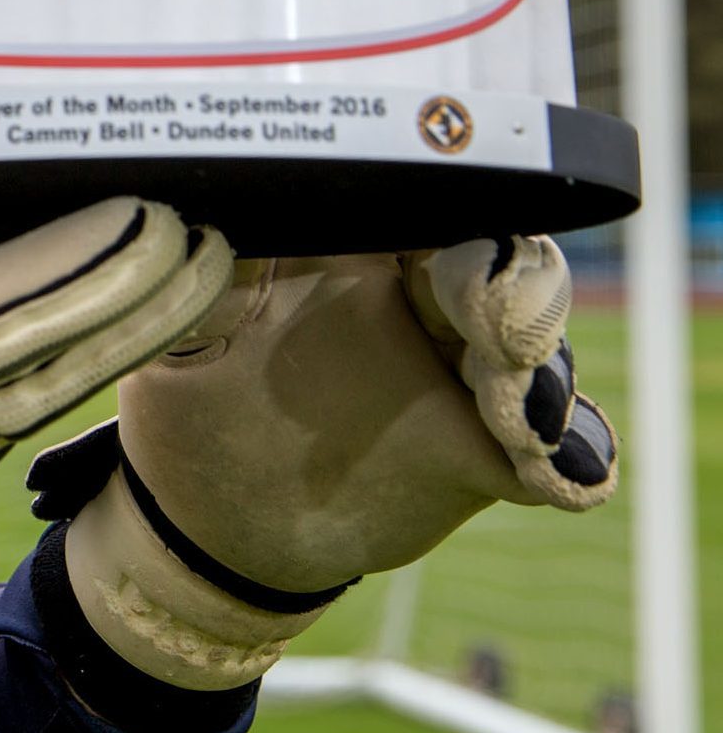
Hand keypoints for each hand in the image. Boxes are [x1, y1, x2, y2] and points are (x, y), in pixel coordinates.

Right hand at [0, 192, 228, 732]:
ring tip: (161, 288)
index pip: (6, 314)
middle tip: (215, 252)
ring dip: (89, 341)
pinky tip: (37, 355)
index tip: (171, 219)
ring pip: (8, 398)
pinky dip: (15, 384)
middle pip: (39, 362)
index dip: (95, 268)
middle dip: (131, 305)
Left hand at [31, 237, 618, 691]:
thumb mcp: (177, 349)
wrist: (219, 530)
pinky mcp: (490, 451)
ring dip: (537, 369)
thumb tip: (161, 226)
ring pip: (534, 347)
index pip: (411, 202)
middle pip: (495, 260)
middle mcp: (416, 301)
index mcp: (343, 256)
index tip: (440, 235)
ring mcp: (463, 375)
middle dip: (509, 281)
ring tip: (514, 409)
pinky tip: (552, 467)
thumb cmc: (192, 418)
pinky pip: (558, 451)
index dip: (439, 202)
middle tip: (495, 314)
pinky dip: (570, 457)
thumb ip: (192, 295)